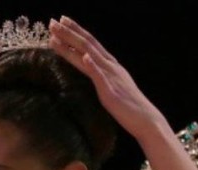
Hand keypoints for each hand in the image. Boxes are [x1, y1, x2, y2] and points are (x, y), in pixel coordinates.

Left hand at [49, 16, 159, 141]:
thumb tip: (91, 71)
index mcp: (111, 65)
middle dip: (68, 32)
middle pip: (87, 44)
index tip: (62, 21)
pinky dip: (92, 65)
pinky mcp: (111, 91)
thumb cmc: (129, 107)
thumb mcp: (113, 87)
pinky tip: (84, 56)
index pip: (91, 43)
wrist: (145, 119)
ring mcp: (111, 77)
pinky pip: (100, 76)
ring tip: (56, 34)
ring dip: (72, 43)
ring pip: (89, 55)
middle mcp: (110, 66)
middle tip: (52, 22)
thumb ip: (102, 77)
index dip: (76, 31)